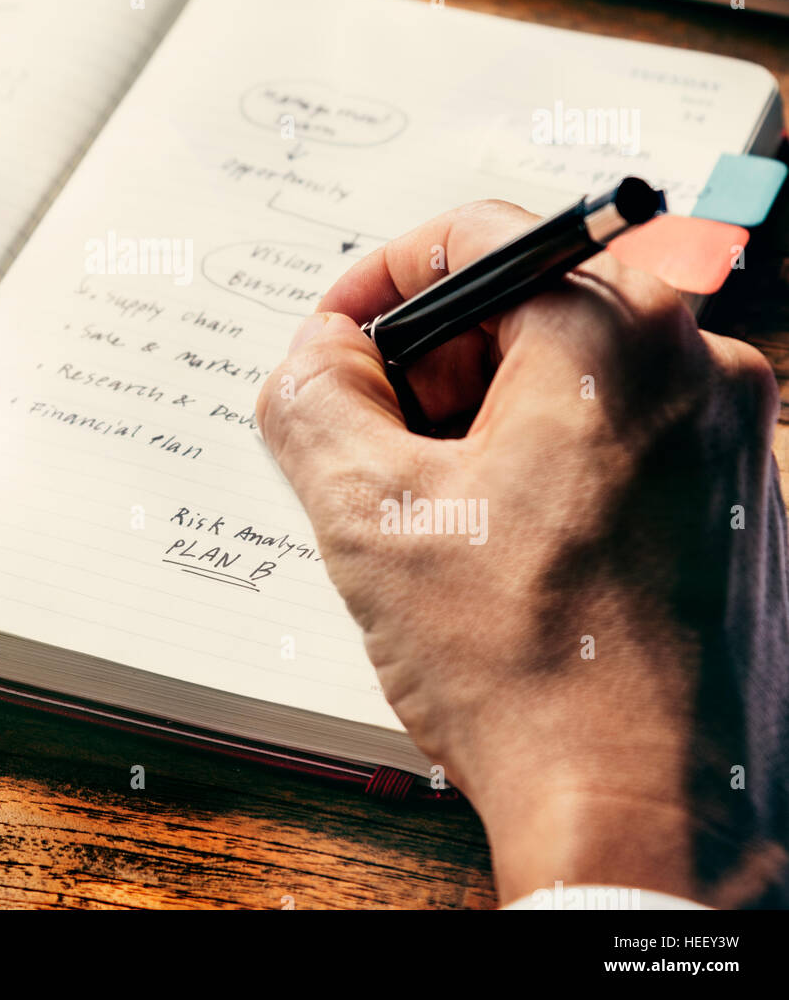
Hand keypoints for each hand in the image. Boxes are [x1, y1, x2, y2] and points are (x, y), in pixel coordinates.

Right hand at [257, 200, 788, 906]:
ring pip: (575, 377)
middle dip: (433, 363)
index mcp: (616, 337)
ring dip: (487, 419)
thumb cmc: (530, 674)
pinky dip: (551, 463)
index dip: (381, 279)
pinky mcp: (745, 503)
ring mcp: (737, 440)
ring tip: (441, 517)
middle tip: (377, 442)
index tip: (338, 341)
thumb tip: (322, 350)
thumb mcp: (368, 513)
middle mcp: (702, 367)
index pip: (476, 235)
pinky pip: (625, 437)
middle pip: (529, 306)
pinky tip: (511, 550)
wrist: (652, 822)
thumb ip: (314, 394)